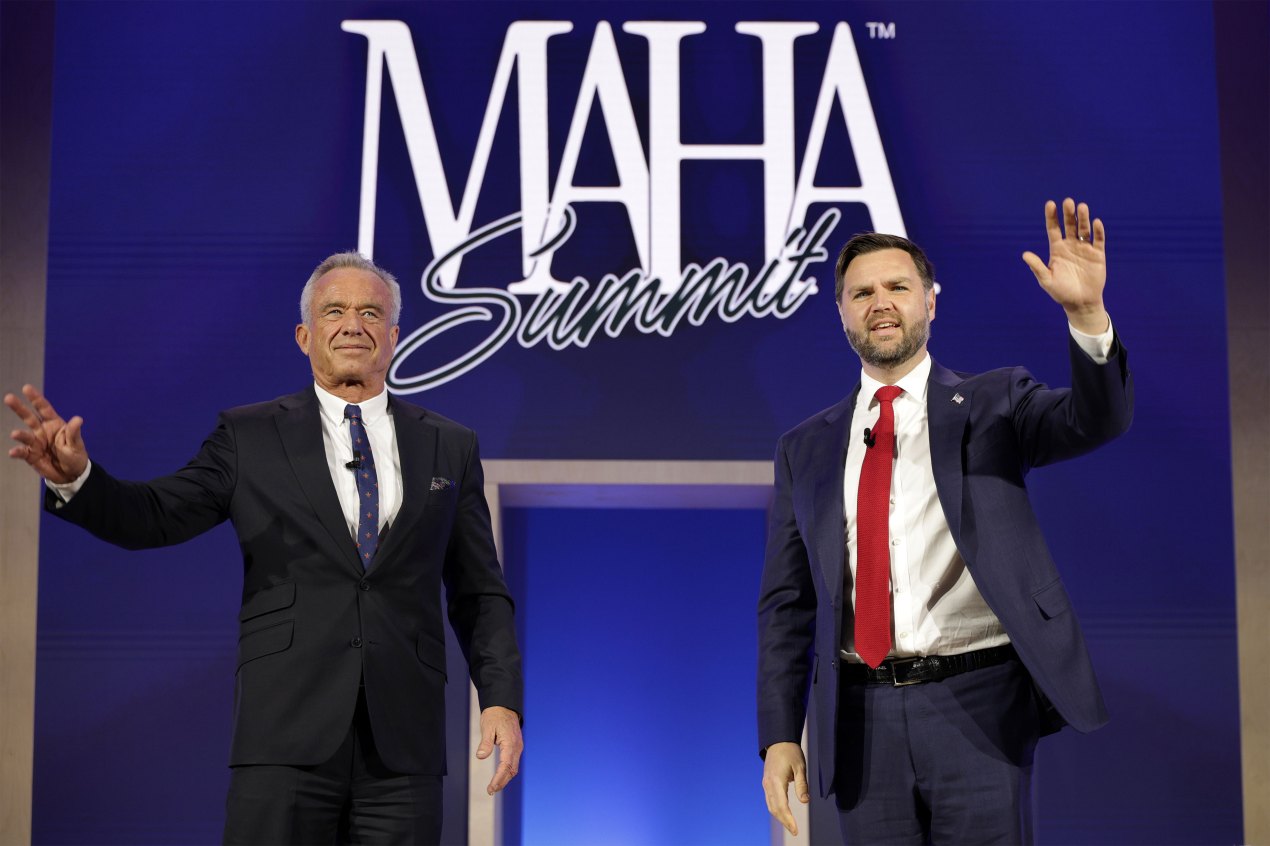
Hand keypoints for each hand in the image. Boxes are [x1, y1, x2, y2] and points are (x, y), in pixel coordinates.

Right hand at [5, 384, 88, 483]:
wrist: (71, 474)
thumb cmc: (75, 455)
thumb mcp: (76, 444)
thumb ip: (74, 433)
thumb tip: (78, 419)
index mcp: (54, 424)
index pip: (44, 409)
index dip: (35, 398)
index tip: (26, 388)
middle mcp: (42, 431)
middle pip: (29, 417)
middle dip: (19, 408)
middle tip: (8, 398)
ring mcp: (35, 443)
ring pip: (24, 435)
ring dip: (20, 435)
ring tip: (15, 434)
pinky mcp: (31, 455)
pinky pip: (22, 452)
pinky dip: (17, 451)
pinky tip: (13, 452)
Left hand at [476, 705, 522, 793]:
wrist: (504, 705)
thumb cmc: (495, 715)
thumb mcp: (487, 727)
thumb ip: (485, 743)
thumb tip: (480, 756)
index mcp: (510, 743)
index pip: (506, 766)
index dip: (498, 778)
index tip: (491, 787)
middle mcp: (517, 747)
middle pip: (512, 770)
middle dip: (502, 782)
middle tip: (490, 791)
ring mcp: (517, 747)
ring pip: (513, 767)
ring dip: (505, 778)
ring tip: (494, 787)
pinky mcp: (515, 746)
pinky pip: (513, 762)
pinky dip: (507, 772)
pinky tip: (500, 776)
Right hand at [761, 741, 808, 835]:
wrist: (778, 740)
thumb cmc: (791, 752)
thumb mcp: (800, 767)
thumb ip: (802, 785)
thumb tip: (805, 801)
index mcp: (776, 781)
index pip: (782, 806)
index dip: (788, 820)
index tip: (795, 829)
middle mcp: (768, 784)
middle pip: (774, 808)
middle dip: (784, 821)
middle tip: (794, 831)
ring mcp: (766, 783)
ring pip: (771, 805)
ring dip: (780, 817)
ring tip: (790, 825)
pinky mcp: (766, 782)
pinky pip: (770, 800)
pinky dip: (776, 809)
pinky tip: (783, 814)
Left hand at [1022, 198, 1109, 334]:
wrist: (1080, 303)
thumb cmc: (1061, 292)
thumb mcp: (1046, 280)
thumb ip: (1037, 266)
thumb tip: (1024, 254)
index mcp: (1057, 249)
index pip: (1053, 229)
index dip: (1052, 217)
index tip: (1050, 204)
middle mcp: (1070, 245)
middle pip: (1069, 225)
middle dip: (1068, 214)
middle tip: (1068, 202)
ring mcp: (1084, 248)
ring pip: (1084, 229)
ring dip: (1083, 218)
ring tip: (1082, 207)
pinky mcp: (1098, 254)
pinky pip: (1098, 240)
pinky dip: (1098, 231)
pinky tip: (1096, 222)